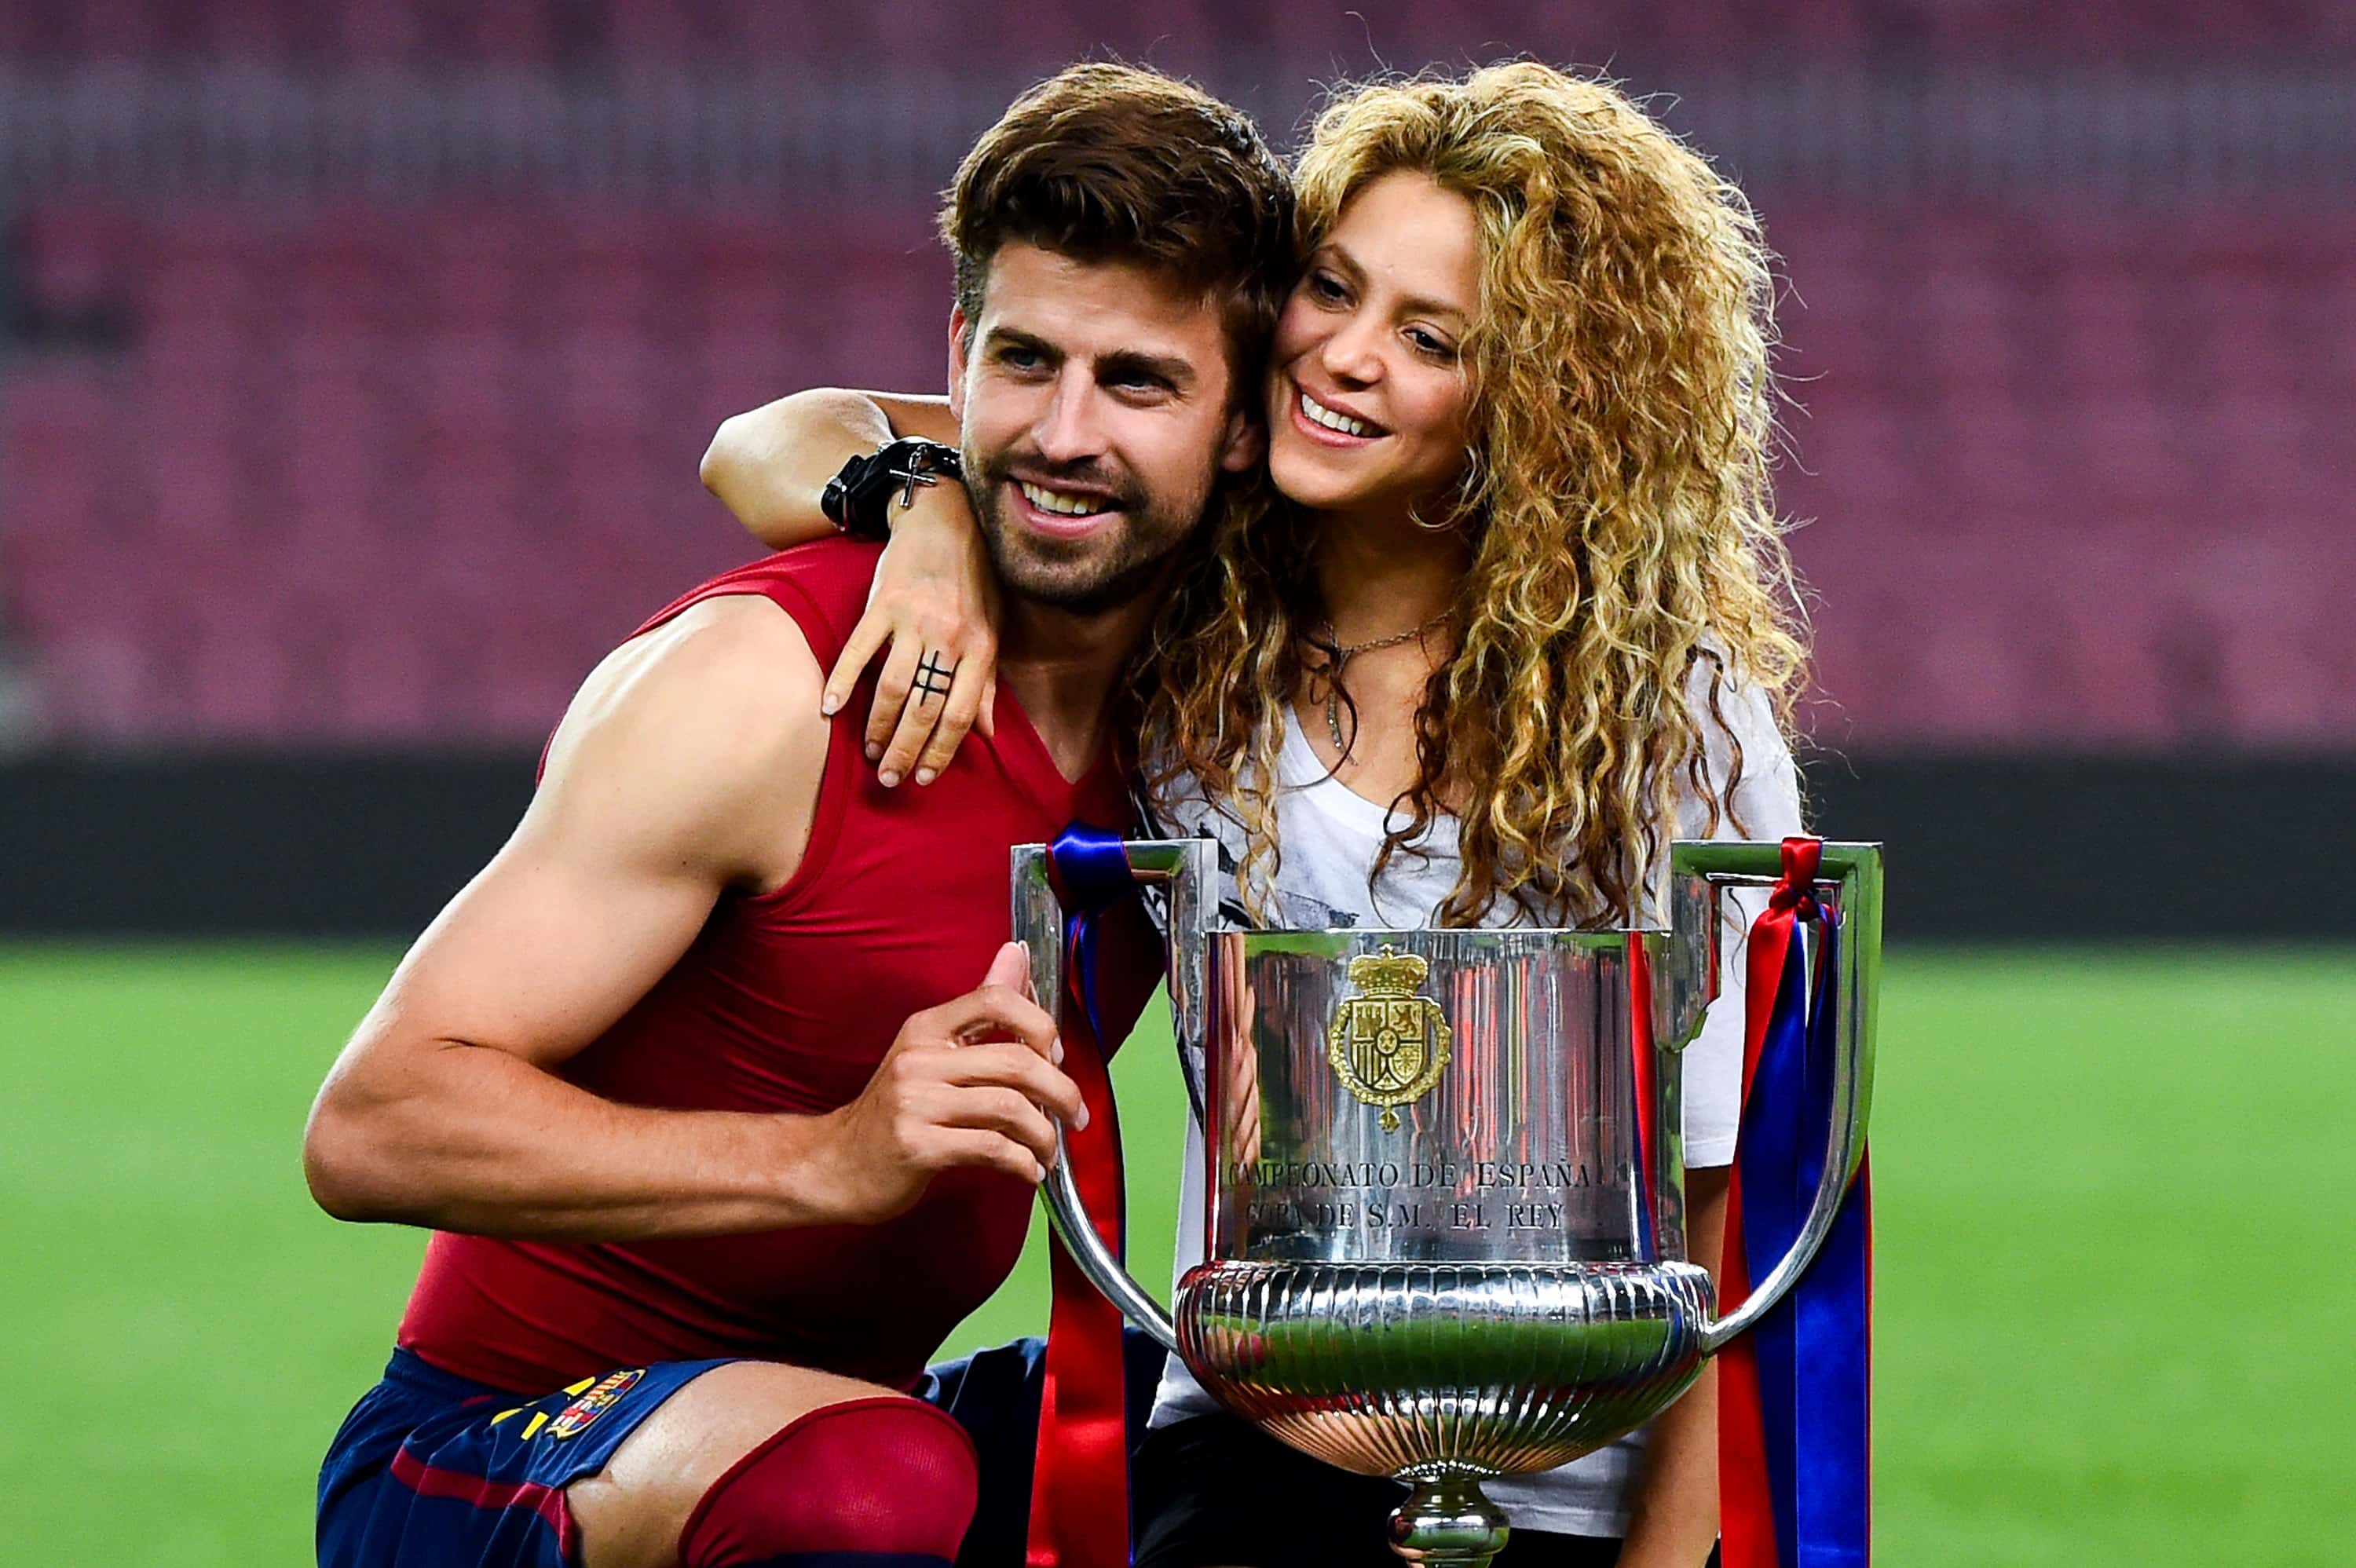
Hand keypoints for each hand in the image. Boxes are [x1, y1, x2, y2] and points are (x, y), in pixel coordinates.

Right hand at [812, 942, 1081, 1224]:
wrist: (833, 1165)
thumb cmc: (892, 1111)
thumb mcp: (930, 1051)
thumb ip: (981, 1009)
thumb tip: (1017, 954)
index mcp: (926, 1029)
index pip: (995, 1000)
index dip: (1040, 1025)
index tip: (1057, 1056)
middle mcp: (919, 1060)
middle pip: (1016, 1061)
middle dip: (1062, 1092)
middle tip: (1075, 1116)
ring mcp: (915, 1103)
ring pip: (1009, 1108)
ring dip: (1045, 1135)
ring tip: (1050, 1151)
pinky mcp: (916, 1147)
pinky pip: (990, 1149)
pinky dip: (1022, 1164)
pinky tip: (1027, 1172)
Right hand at [820, 480, 999, 788]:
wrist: (946, 521)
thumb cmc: (973, 581)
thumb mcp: (992, 630)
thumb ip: (988, 683)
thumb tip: (988, 733)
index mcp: (980, 648)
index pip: (960, 714)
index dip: (941, 752)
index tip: (923, 777)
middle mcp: (949, 637)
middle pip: (925, 708)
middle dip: (905, 750)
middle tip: (889, 778)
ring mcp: (914, 620)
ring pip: (894, 688)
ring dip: (877, 727)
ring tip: (868, 753)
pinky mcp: (882, 604)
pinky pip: (859, 650)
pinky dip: (843, 681)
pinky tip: (830, 707)